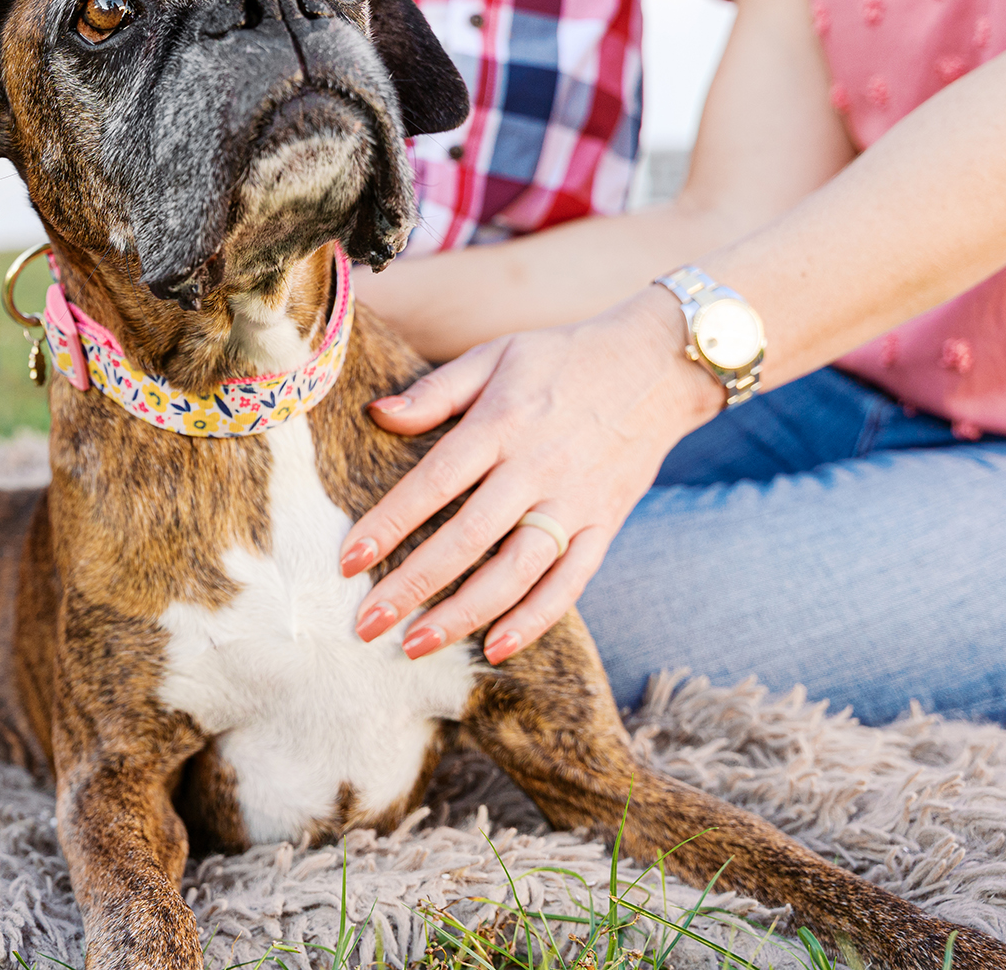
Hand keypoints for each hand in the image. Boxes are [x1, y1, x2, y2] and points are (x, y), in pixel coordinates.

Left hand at [340, 291, 720, 664]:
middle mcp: (538, 467)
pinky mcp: (606, 525)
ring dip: (464, 614)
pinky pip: (571, 582)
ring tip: (416, 645)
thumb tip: (378, 414)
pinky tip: (495, 649)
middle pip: (468, 538)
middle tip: (367, 622)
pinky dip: (535, 619)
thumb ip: (436, 391)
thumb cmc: (561, 358)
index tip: (349, 561)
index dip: (389, 523)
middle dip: (413, 585)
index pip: (434, 482)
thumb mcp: (495, 355)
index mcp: (502, 423)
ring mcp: (576, 501)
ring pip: (517, 571)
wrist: (657, 365)